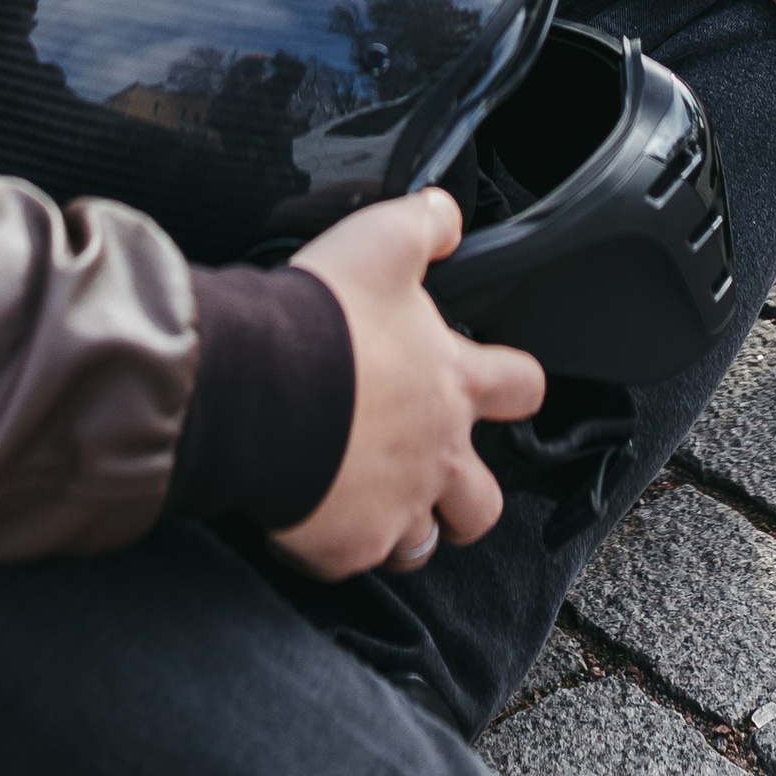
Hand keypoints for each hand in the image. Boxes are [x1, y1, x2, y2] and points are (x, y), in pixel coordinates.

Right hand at [273, 191, 545, 580]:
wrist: (254, 387)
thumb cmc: (321, 319)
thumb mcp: (381, 241)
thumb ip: (426, 223)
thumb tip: (449, 215)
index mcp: (453, 384)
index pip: (521, 388)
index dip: (516, 386)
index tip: (500, 386)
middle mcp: (438, 455)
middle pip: (485, 501)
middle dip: (467, 494)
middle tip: (435, 475)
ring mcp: (394, 508)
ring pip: (422, 542)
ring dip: (404, 527)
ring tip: (370, 505)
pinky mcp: (346, 546)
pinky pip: (351, 560)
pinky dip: (334, 543)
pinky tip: (309, 517)